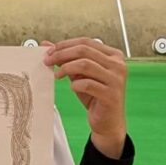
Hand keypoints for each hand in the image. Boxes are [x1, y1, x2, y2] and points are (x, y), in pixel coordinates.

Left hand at [41, 37, 127, 156]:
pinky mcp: (111, 94)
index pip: (86, 42)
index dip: (65, 45)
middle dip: (62, 54)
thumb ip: (68, 60)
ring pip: (86, 64)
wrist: (108, 122)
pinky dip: (76, 84)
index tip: (50, 50)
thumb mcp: (80, 76)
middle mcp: (118, 65)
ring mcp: (116, 79)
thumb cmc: (96, 97)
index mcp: (113, 56)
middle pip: (84, 50)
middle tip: (48, 61)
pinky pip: (88, 84)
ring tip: (57, 75)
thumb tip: (48, 46)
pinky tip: (72, 87)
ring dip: (66, 68)